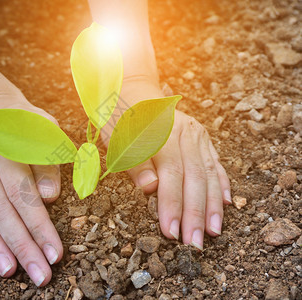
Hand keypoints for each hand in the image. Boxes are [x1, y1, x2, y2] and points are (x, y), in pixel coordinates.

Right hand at [0, 90, 62, 285]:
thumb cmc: (27, 127)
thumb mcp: (46, 135)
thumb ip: (48, 165)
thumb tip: (49, 198)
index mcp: (7, 147)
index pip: (24, 195)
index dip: (39, 227)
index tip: (53, 254)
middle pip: (1, 209)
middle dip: (21, 246)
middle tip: (38, 275)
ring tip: (9, 270)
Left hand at [102, 78, 230, 249]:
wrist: (133, 92)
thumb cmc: (121, 121)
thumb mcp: (118, 139)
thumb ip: (135, 163)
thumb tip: (151, 187)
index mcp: (162, 134)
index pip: (170, 175)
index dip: (171, 205)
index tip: (171, 232)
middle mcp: (184, 133)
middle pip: (193, 178)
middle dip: (194, 213)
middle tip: (194, 243)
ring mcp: (197, 135)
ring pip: (208, 173)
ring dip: (211, 205)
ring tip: (213, 231)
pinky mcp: (203, 138)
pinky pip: (215, 163)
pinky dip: (221, 184)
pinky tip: (225, 203)